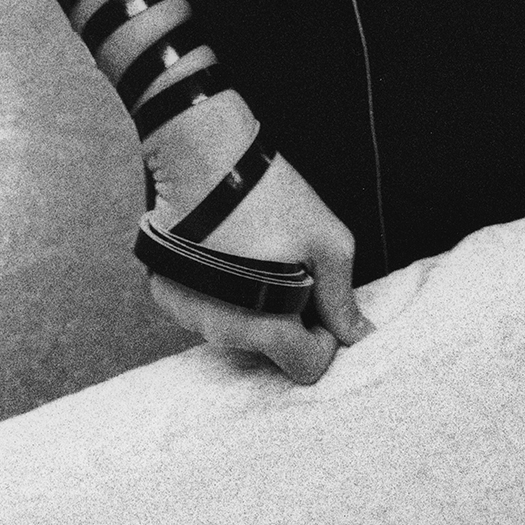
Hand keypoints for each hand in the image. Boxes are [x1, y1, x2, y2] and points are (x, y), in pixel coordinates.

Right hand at [147, 152, 361, 385]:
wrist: (204, 156)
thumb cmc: (270, 197)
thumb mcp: (328, 244)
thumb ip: (342, 299)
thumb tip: (358, 337)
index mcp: (261, 326)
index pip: (306, 368)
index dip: (325, 339)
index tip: (322, 302)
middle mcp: (218, 331)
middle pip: (271, 348)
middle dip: (291, 319)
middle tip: (293, 269)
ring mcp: (187, 315)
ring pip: (239, 329)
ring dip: (256, 306)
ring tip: (258, 255)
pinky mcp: (166, 295)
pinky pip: (208, 309)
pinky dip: (225, 292)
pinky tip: (229, 253)